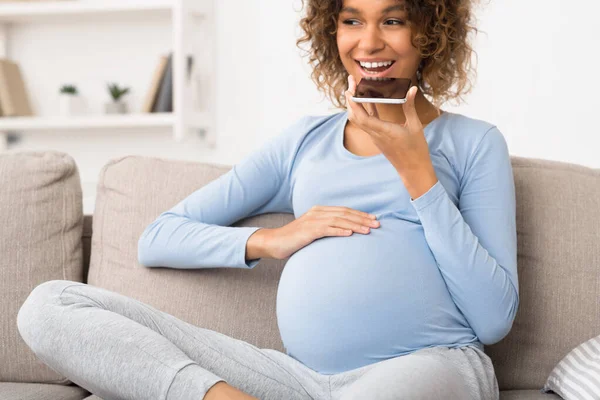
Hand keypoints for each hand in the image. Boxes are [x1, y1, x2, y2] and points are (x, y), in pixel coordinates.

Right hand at [265, 206, 380, 259]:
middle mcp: (317, 213)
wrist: (275, 242)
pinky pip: (326, 230)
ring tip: (368, 230)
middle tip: (377, 224)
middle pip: (344, 214)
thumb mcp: (313, 231)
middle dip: (362, 219)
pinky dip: (339, 231)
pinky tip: (350, 234)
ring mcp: (312, 221)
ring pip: (338, 220)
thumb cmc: (295, 239)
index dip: (360, 214)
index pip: (344, 211)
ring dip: (355, 225)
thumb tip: (345, 232)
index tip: (373, 219)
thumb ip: (326, 228)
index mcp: (319, 211)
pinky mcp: (308, 231)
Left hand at [344, 75, 435, 176]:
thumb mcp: (415, 126)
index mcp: (384, 131)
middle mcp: (375, 135)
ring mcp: (375, 137)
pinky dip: (364, 110)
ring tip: (355, 87)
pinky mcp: (377, 137)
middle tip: (351, 82)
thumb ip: (410, 107)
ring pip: (358, 119)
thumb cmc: (416, 149)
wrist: (413, 170)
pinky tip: (367, 99)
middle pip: (355, 116)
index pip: (362, 117)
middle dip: (350, 99)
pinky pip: (367, 122)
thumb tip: (411, 89)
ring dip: (355, 104)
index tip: (349, 90)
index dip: (353, 104)